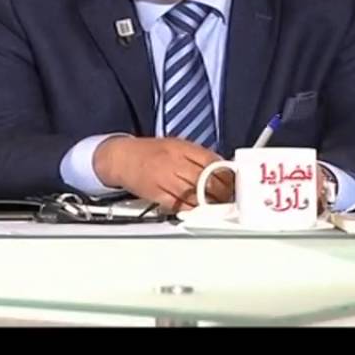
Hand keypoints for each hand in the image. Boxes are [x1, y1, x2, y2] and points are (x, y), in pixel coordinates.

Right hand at [94, 137, 229, 211]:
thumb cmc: (149, 152)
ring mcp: (165, 179)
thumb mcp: (175, 145)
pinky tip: (200, 210)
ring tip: (218, 206)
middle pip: (206, 180)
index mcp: (181, 148)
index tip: (234, 182)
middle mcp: (174, 162)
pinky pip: (180, 205)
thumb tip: (222, 168)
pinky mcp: (157, 195)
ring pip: (195, 195)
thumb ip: (197, 156)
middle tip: (230, 197)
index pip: (212, 161)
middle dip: (222, 191)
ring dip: (211, 203)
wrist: (120, 157)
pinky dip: (193, 209)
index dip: (226, 174)